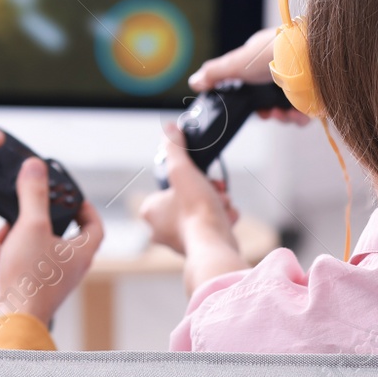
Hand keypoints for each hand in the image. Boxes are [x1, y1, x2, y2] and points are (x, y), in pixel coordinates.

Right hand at [0, 158, 104, 326]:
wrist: (8, 321)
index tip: (70, 196)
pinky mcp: (24, 291)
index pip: (93, 225)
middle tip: (13, 223)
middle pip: (50, 235)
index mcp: (79, 253)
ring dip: (6, 248)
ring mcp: (45, 282)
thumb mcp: (31, 225)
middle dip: (25, 226)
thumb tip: (35, 166)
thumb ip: (33, 194)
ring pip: (25, 250)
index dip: (85, 208)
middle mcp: (66, 269)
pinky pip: (11, 269)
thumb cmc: (29, 279)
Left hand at [139, 123, 246, 293]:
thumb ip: (174, 148)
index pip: (169, 185)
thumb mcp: (182, 170)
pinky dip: (223, 219)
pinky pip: (213, 225)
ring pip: (203, 210)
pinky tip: (227, 218)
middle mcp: (160, 229)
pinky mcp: (199, 248)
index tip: (201, 176)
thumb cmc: (195, 211)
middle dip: (207, 190)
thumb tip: (169, 128)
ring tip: (222, 204)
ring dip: (218, 203)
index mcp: (150, 211)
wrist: (215, 246)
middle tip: (216, 189)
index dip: (189, 177)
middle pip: (188, 196)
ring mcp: (180, 240)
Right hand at [188, 28, 310, 125]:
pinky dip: (300, 116)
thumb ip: (215, 73)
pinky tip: (297, 114)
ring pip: (287, 107)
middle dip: (266, 111)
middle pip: (270, 99)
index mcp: (263, 59)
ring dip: (282, 116)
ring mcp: (300, 81)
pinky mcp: (316, 92)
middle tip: (267, 114)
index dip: (250, 100)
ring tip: (282, 115)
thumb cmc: (271, 53)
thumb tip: (194, 81)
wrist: (307, 55)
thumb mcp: (235, 62)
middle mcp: (283, 69)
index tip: (250, 108)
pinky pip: (306, 111)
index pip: (253, 84)